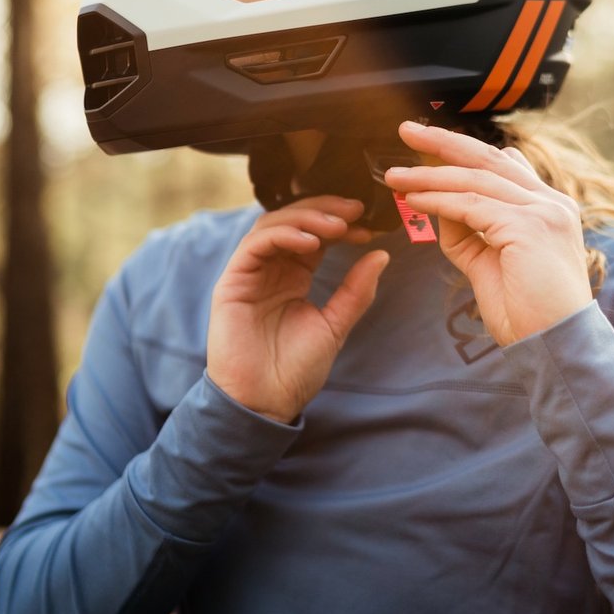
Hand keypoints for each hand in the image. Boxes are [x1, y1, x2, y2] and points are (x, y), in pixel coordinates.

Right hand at [207, 196, 389, 422]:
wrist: (265, 402)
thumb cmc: (295, 370)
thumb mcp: (335, 326)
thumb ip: (356, 291)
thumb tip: (381, 255)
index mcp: (293, 276)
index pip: (315, 235)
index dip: (340, 224)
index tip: (368, 224)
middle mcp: (271, 269)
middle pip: (294, 221)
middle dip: (325, 210)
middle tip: (355, 210)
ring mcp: (250, 273)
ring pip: (273, 225)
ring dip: (306, 219)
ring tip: (337, 226)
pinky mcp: (232, 281)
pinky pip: (255, 245)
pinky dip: (283, 236)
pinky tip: (310, 243)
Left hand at [383, 121, 590, 345]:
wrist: (557, 347)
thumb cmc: (527, 313)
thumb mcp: (490, 262)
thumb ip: (469, 231)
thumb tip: (439, 205)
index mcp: (548, 208)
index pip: (503, 166)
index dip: (463, 153)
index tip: (428, 147)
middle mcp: (550, 203)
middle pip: (488, 158)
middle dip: (443, 142)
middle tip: (407, 130)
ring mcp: (542, 211)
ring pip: (474, 180)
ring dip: (429, 174)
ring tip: (394, 175)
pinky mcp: (528, 227)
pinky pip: (471, 206)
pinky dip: (437, 200)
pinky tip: (412, 199)